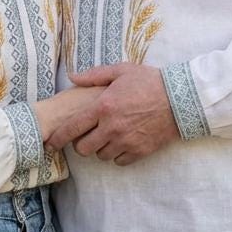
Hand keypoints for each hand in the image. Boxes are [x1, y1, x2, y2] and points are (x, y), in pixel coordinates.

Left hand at [46, 63, 178, 165]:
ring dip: (100, 149)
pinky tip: (122, 143)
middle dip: (81, 144)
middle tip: (87, 135)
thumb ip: (94, 75)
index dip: (58, 138)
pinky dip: (118, 155)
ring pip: (101, 156)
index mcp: (103, 107)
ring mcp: (126, 141)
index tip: (51, 142)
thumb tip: (72, 76)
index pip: (72, 128)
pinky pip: (120, 161)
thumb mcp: (121, 70)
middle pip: (84, 148)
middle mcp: (111, 127)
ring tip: (108, 137)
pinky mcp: (139, 151)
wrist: (180, 98)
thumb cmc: (150, 81)